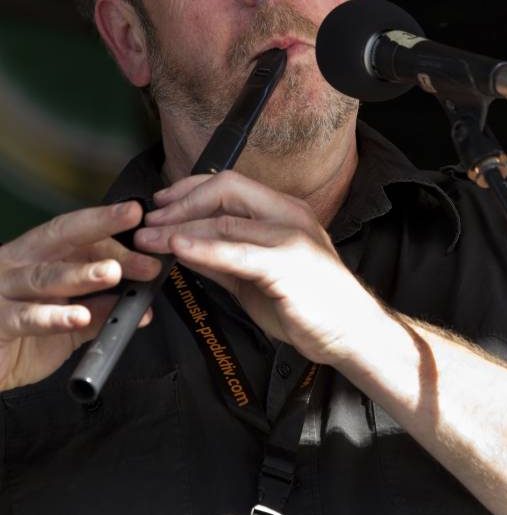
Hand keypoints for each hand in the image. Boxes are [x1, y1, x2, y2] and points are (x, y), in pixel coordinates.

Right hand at [0, 202, 160, 390]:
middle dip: (100, 226)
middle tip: (133, 221)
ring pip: (46, 276)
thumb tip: (141, 305)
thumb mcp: (67, 320)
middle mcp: (18, 265)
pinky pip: (27, 317)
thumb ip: (100, 311)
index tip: (139, 220)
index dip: (109, 228)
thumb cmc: (19, 338)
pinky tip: (79, 316)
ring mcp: (4, 290)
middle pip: (61, 237)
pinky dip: (55, 317)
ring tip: (113, 272)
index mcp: (37, 257)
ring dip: (83, 274)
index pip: (76, 235)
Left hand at [135, 171, 378, 364]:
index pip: (228, 183)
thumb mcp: (255, 275)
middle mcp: (287, 214)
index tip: (160, 203)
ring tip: (149, 240)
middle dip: (179, 204)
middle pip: (224, 190)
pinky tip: (178, 250)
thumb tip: (181, 246)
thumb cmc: (308, 304)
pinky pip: (238, 252)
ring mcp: (290, 237)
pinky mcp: (288, 265)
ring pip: (225, 220)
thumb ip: (221, 258)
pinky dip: (204, 248)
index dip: (188, 189)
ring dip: (179, 229)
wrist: (351, 331)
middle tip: (147, 223)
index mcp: (282, 210)